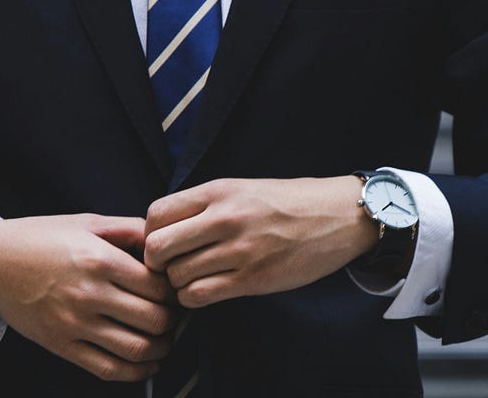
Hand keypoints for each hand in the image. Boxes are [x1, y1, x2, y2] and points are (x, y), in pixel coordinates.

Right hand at [0, 214, 177, 380]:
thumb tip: (163, 240)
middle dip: (173, 321)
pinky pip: (108, 369)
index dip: (175, 291)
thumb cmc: (38, 239)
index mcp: (99, 260)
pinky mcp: (62, 345)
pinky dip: (136, 372)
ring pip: (137, 349)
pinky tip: (146, 363)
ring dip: (161, 349)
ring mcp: (75, 323)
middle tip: (175, 316)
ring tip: (164, 340)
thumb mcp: (86, 222)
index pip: (158, 286)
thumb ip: (128, 229)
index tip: (175, 290)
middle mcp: (89, 294)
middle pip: (154, 319)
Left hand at [144, 177, 380, 307]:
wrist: (338, 217)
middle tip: (170, 267)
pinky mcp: (253, 279)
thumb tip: (162, 229)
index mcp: (218, 191)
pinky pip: (200, 295)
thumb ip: (204, 206)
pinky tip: (206, 290)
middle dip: (157, 263)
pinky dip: (194, 298)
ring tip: (193, 279)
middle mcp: (225, 218)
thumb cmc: (287, 203)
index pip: (156, 214)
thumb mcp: (241, 189)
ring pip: (177, 277)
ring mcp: (239, 251)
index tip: (163, 243)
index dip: (150, 234)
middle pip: (157, 248)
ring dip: (178, 284)